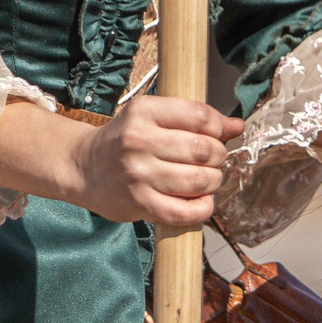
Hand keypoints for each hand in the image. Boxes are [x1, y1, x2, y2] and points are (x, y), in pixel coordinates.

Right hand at [68, 97, 239, 228]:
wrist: (83, 167)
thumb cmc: (125, 140)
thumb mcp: (152, 117)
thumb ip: (193, 119)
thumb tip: (238, 126)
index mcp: (144, 111)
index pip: (200, 116)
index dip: (220, 127)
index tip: (221, 135)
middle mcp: (139, 141)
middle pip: (204, 149)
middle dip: (219, 156)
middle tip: (213, 160)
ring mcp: (138, 174)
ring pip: (199, 180)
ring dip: (213, 182)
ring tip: (207, 180)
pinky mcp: (138, 203)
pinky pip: (184, 211)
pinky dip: (202, 209)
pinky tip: (202, 202)